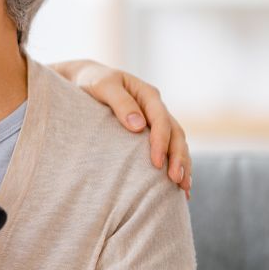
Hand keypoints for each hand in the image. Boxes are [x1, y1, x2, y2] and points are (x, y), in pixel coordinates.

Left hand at [51, 59, 191, 198]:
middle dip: (178, 158)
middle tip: (176, 181)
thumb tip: (138, 126)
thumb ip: (120, 102)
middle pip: (176, 134)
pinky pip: (168, 149)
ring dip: (183, 165)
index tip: (157, 164)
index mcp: (148, 95)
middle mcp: (156, 108)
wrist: (85, 80)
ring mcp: (155, 121)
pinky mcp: (150, 132)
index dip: (161, 142)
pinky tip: (178, 187)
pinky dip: (175, 165)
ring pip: (177, 143)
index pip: (161, 120)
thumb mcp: (102, 86)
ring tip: (183, 188)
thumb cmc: (92, 82)